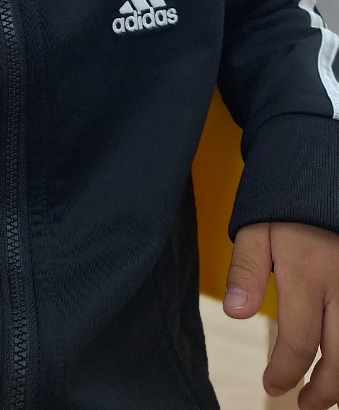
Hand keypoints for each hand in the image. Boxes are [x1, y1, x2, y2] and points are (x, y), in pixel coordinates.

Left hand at [223, 222, 338, 408]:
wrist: (321, 173)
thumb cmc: (284, 206)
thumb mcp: (255, 230)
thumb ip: (245, 273)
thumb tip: (234, 314)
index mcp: (307, 274)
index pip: (298, 342)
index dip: (284, 372)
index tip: (271, 385)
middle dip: (323, 391)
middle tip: (304, 404)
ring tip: (326, 393)